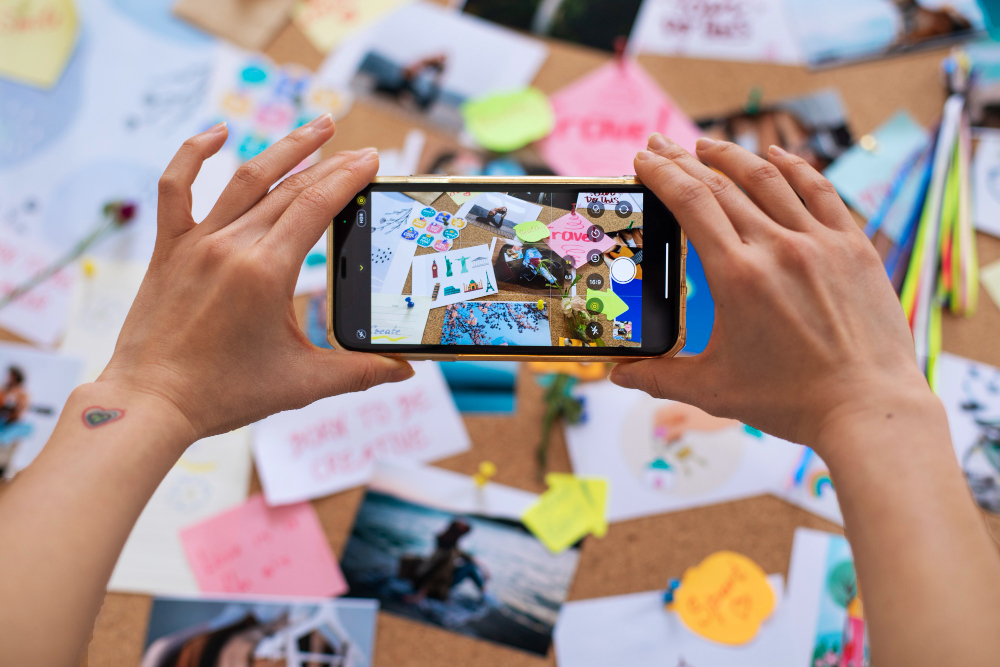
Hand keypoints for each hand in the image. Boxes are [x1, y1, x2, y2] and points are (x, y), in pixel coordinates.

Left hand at [97, 115, 412, 440]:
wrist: (151, 403)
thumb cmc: (224, 394)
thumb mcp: (303, 383)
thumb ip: (360, 372)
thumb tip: (406, 369)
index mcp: (266, 273)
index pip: (316, 207)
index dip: (347, 179)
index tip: (371, 161)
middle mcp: (231, 246)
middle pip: (290, 189)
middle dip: (331, 166)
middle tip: (360, 153)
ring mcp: (196, 243)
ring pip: (244, 178)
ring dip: (284, 148)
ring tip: (317, 127)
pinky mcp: (169, 249)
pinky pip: (176, 188)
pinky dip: (192, 155)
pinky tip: (215, 132)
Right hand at [611, 134, 928, 447]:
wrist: (868, 408)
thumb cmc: (792, 401)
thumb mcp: (715, 389)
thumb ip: (660, 376)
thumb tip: (617, 374)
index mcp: (737, 276)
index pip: (690, 203)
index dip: (662, 174)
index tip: (643, 159)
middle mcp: (778, 248)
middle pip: (721, 184)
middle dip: (684, 160)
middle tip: (660, 145)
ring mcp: (820, 243)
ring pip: (769, 178)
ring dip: (733, 155)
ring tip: (707, 145)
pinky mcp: (854, 247)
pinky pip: (820, 191)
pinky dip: (794, 166)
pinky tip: (776, 155)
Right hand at [653, 403, 736, 443]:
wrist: (734, 412)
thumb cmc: (712, 418)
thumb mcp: (691, 425)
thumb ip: (674, 430)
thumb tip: (660, 437)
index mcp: (677, 405)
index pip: (658, 415)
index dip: (655, 427)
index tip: (657, 440)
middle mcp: (680, 405)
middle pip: (664, 418)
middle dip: (662, 430)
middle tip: (664, 444)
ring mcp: (688, 410)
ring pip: (673, 421)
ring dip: (670, 431)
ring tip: (672, 442)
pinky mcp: (695, 415)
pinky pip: (681, 422)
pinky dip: (678, 430)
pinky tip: (680, 438)